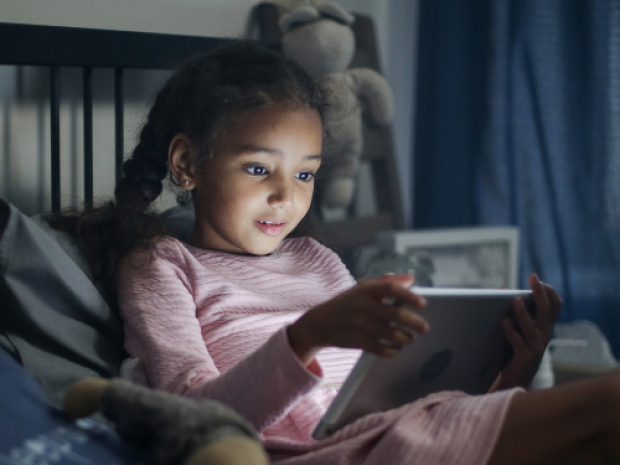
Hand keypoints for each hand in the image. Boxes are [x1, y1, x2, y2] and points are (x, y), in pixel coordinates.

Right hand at [287, 274, 428, 364]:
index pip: (391, 289)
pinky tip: (396, 347)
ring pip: (393, 334)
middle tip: (424, 328)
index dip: (409, 296)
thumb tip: (411, 279)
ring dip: (406, 338)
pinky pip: (382, 349)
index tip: (423, 304)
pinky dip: (394, 350)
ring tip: (409, 338)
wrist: (320, 323)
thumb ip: (386, 282)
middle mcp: (364, 306)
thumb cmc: (346, 303)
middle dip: (415, 323)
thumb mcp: (362, 288)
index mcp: (366, 290)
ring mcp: (361, 325)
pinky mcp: (358, 342)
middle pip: (397, 314)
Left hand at [495, 273, 561, 389]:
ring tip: (516, 300)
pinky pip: (518, 342)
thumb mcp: (518, 328)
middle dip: (539, 293)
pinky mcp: (524, 357)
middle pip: (545, 311)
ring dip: (523, 313)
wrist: (515, 379)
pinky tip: (504, 320)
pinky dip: (511, 331)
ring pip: (531, 327)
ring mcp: (535, 347)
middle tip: (533, 278)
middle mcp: (543, 335)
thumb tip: (502, 288)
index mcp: (544, 326)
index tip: (539, 280)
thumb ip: (513, 310)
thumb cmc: (515, 349)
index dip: (549, 292)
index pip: (555, 306)